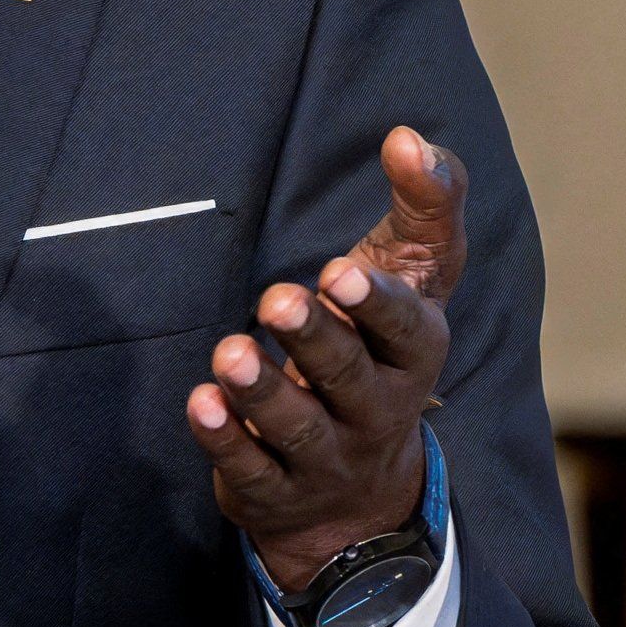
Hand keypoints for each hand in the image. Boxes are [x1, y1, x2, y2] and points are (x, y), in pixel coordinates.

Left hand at [184, 128, 462, 626]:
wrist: (360, 488)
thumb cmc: (381, 346)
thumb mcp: (413, 274)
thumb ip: (424, 202)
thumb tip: (407, 136)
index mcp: (415, 353)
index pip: (404, 330)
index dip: (375, 305)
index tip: (339, 273)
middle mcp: (378, 410)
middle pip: (348, 376)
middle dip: (315, 339)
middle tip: (277, 299)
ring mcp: (327, 457)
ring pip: (297, 428)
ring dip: (262, 391)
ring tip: (228, 353)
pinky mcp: (275, 490)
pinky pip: (251, 470)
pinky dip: (226, 440)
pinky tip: (201, 404)